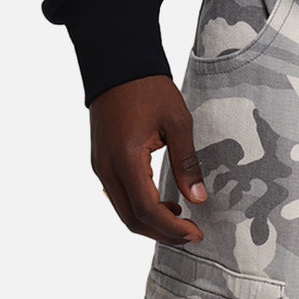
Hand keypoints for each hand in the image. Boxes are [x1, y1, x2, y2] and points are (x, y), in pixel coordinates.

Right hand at [89, 74, 206, 243]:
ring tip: (180, 218)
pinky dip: (138, 206)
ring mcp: (100, 166)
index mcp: (126, 160)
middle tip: (190, 234)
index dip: (171, 228)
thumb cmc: (149, 88)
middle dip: (162, 232)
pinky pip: (118, 195)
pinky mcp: (101, 161)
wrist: (118, 64)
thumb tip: (199, 198)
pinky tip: (161, 201)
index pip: (147, 210)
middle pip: (132, 218)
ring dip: (150, 221)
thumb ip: (186, 162)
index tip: (195, 233)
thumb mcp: (177, 121)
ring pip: (123, 210)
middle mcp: (107, 169)